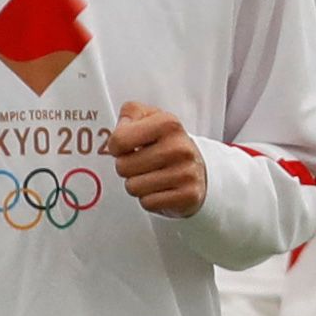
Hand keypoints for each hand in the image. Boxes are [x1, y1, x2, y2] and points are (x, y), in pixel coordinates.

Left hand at [110, 102, 206, 217]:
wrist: (199, 168)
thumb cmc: (167, 142)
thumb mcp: (151, 117)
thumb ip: (130, 113)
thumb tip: (118, 134)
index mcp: (168, 124)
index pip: (119, 140)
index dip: (116, 146)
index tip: (127, 147)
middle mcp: (179, 148)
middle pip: (123, 167)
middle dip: (127, 167)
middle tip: (142, 163)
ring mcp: (186, 173)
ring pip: (133, 187)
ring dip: (138, 184)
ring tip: (152, 176)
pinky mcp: (188, 196)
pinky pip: (147, 202)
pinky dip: (150, 198)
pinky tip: (161, 189)